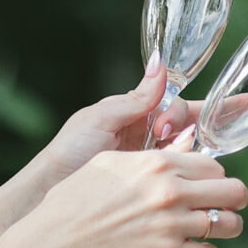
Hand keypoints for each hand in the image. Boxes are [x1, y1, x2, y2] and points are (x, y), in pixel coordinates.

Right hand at [7, 149, 247, 247]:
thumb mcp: (109, 163)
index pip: (214, 165)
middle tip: (225, 207)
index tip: (208, 186)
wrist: (54, 245)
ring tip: (215, 230)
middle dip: (234, 199)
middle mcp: (170, 191)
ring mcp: (171, 224)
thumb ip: (151, 156)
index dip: (214, 176)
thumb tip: (182, 146)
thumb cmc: (74, 201)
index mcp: (158, 163)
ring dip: (227, 227)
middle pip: (234, 190)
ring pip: (229, 224)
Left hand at [36, 65, 196, 185]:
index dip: (182, 108)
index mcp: (137, 111)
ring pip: (189, 144)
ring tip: (168, 152)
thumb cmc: (71, 148)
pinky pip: (179, 167)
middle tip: (165, 137)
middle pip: (188, 121)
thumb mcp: (102, 117)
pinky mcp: (153, 179)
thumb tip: (159, 62)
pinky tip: (174, 165)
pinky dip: (183, 164)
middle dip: (192, 124)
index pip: (174, 101)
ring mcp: (153, 156)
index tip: (165, 124)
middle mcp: (149, 132)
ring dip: (186, 145)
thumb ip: (137, 97)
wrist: (55, 186)